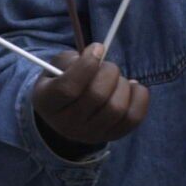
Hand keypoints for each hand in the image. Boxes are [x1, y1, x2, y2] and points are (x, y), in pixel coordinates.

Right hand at [32, 44, 149, 153]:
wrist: (67, 112)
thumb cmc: (62, 81)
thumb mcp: (57, 66)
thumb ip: (71, 59)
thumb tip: (97, 56)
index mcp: (47, 103)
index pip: (69, 87)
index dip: (87, 65)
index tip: (98, 48)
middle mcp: (66, 124)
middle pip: (97, 96)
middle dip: (109, 71)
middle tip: (107, 65)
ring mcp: (90, 134)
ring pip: (117, 108)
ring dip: (122, 84)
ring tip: (116, 79)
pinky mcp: (111, 136)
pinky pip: (134, 117)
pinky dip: (138, 97)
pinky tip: (130, 87)